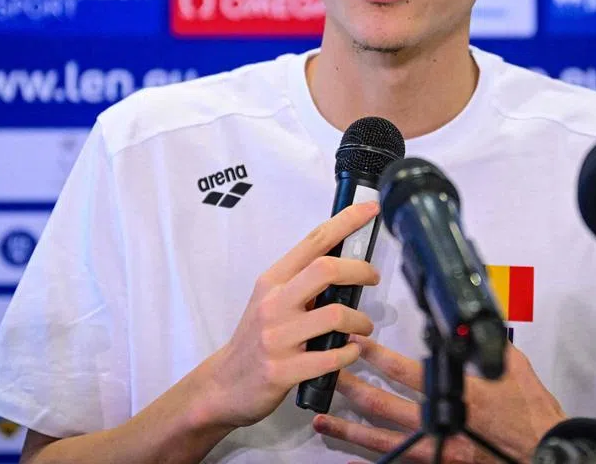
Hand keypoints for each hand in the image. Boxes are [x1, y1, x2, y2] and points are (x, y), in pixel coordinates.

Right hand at [198, 202, 381, 429]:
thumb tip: (345, 260)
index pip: (313, 241)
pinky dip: (350, 353)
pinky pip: (332, 357)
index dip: (346, 222)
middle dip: (360, 270)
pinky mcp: (283, 371)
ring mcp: (277, 338)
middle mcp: (273, 304)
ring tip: (363, 328)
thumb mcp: (270, 301)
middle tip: (373, 279)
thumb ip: (301, 281)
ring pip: (336, 315)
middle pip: (326, 269)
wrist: (222, 386)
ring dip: (361, 321)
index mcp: (272, 281)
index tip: (372, 209)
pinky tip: (350, 351)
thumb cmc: (255, 339)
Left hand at [313, 335, 565, 462]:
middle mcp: (439, 423)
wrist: (543, 449)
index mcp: (456, 393)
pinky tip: (347, 461)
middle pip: (383, 406)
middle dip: (352, 388)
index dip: (377, 357)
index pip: (406, 372)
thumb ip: (482, 347)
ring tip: (322, 418)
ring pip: (380, 439)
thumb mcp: (512, 367)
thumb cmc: (530, 410)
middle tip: (328, 373)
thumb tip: (463, 326)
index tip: (357, 342)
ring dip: (349, 428)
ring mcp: (434, 449)